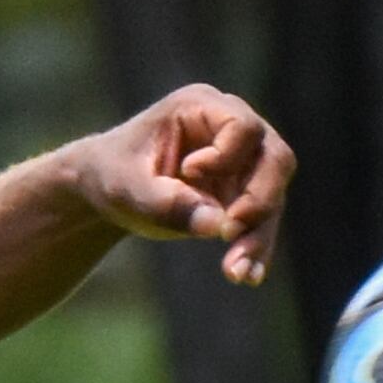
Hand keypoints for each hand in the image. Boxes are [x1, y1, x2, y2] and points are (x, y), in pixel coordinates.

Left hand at [71, 85, 292, 289]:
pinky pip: (262, 220)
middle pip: (274, 159)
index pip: (242, 127)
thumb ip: (167, 203)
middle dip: (259, 202)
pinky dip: (256, 248)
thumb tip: (218, 226)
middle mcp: (231, 129)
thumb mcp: (127, 188)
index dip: (227, 156)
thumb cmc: (113, 174)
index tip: (189, 174)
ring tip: (237, 273)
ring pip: (274, 196)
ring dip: (259, 235)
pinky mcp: (243, 193)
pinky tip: (246, 276)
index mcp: (201, 106)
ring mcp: (242, 162)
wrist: (107, 190)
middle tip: (230, 234)